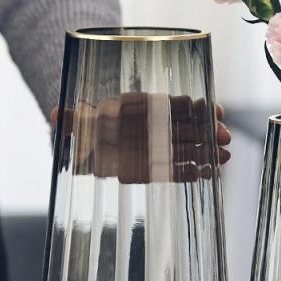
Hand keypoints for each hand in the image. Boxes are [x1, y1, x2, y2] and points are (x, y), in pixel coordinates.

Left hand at [51, 94, 230, 182]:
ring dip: (207, 151)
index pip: (170, 106)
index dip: (192, 107)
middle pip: (186, 127)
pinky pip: (178, 169)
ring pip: (188, 147)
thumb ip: (75, 121)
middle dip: (207, 131)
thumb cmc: (90, 129)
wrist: (91, 145)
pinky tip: (208, 174)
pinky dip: (192, 171)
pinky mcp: (159, 167)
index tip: (210, 108)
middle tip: (225, 136)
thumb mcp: (83, 125)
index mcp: (142, 110)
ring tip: (225, 157)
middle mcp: (155, 127)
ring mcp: (160, 147)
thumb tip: (55, 114)